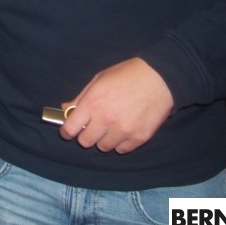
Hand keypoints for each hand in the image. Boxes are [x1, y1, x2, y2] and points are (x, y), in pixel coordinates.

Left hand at [59, 57, 173, 153]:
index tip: (68, 132)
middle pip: (85, 142)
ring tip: (110, 128)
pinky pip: (122, 150)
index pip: (70, 129)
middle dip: (85, 136)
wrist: (159, 78)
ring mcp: (123, 131)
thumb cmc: (126, 75)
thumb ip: (80, 97)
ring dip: (103, 140)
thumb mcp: (98, 80)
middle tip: (91, 128)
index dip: (66, 132)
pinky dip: (120, 143)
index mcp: (92, 103)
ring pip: (104, 148)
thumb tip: (66, 108)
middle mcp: (106, 120)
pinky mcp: (139, 138)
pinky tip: (123, 131)